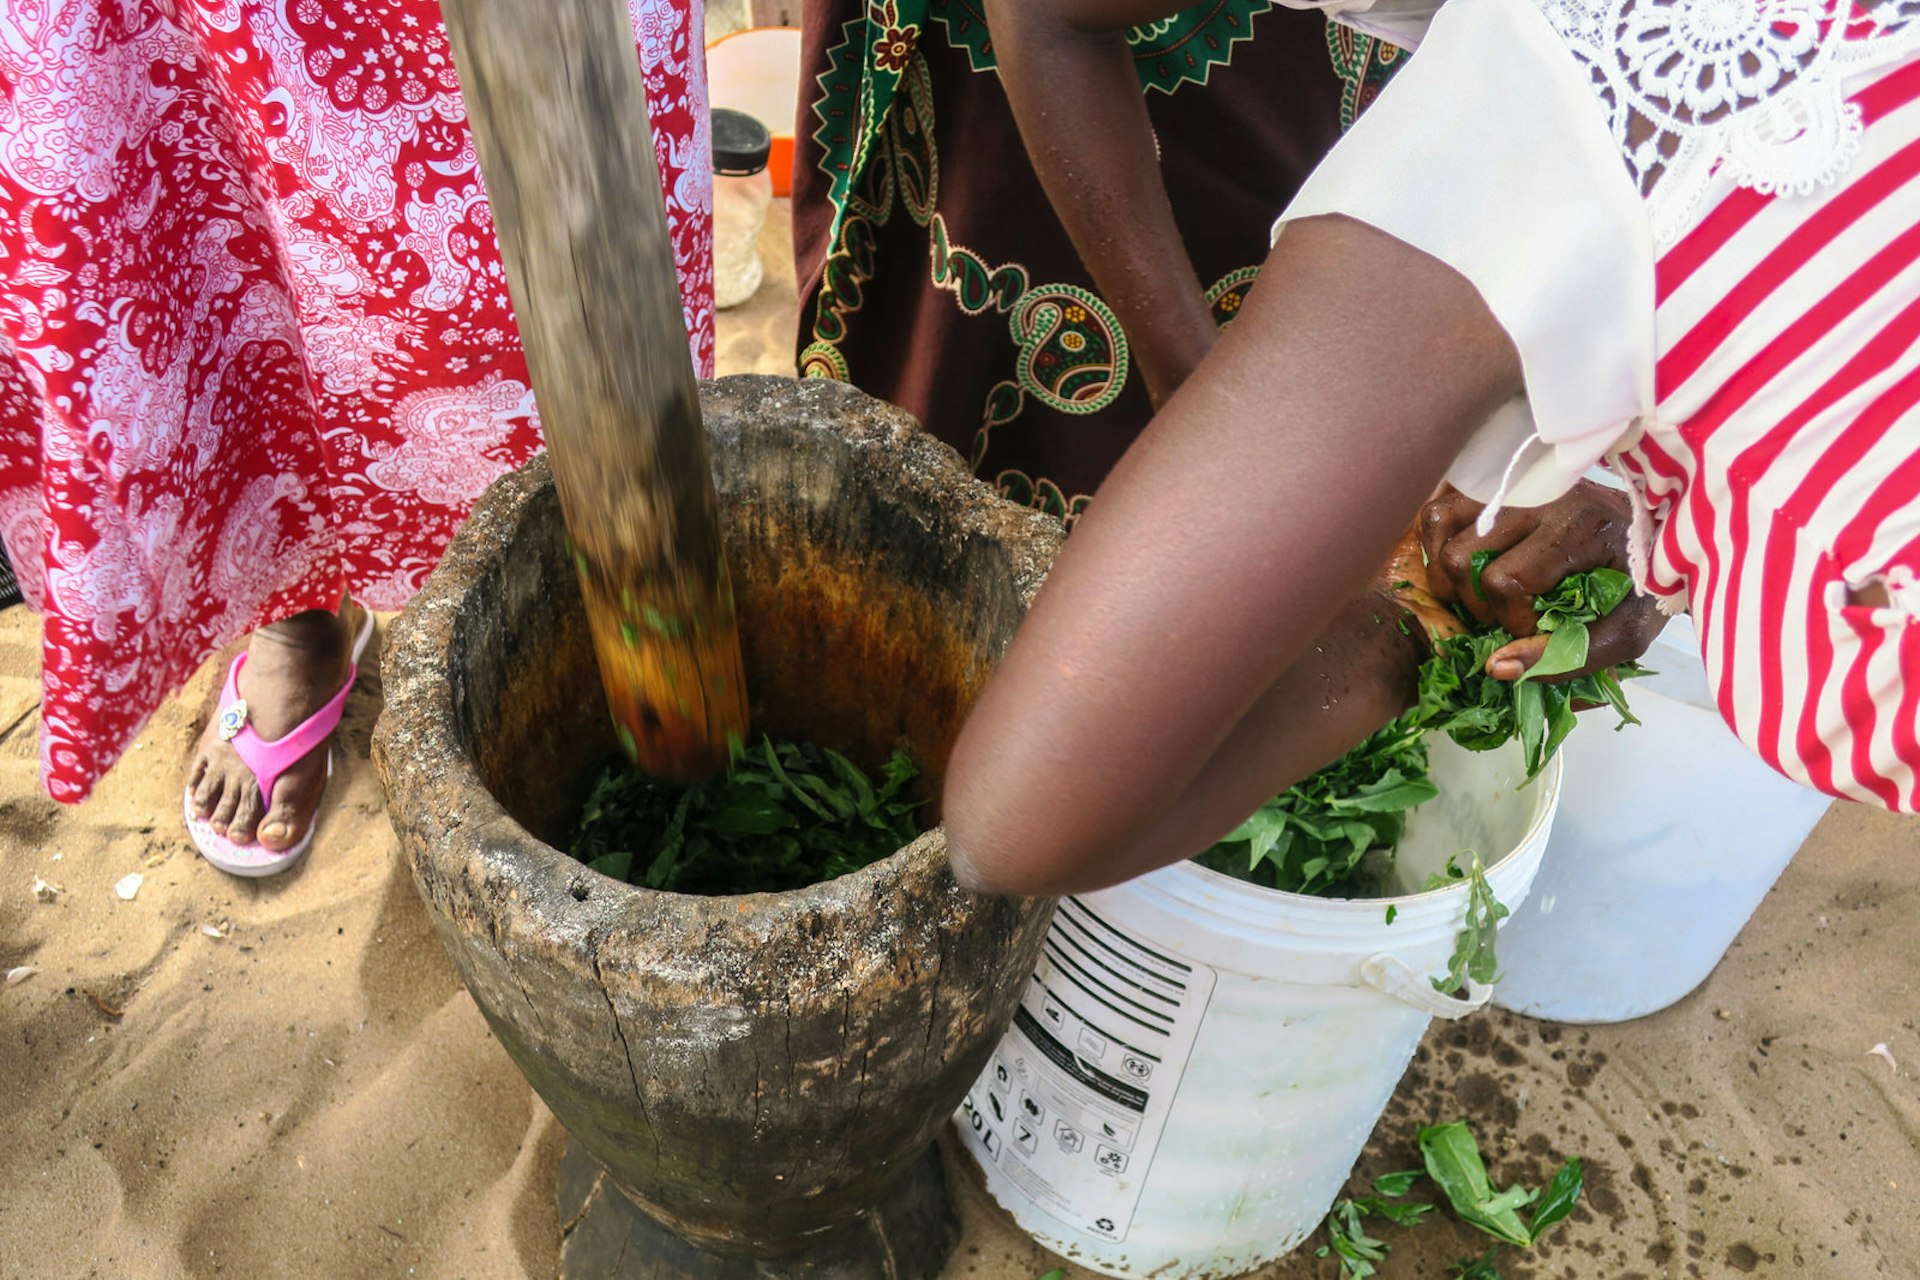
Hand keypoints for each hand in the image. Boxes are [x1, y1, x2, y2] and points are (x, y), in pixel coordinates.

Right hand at [1419, 481, 1664, 681]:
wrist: (1660, 534)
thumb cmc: (1643, 584)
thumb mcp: (1627, 633)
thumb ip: (1569, 656)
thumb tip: (1496, 667)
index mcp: (1580, 529)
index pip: (1507, 580)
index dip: (1510, 622)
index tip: (1536, 632)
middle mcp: (1542, 499)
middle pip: (1464, 558)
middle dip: (1475, 605)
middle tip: (1503, 620)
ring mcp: (1516, 487)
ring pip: (1443, 528)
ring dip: (1447, 576)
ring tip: (1474, 597)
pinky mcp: (1499, 486)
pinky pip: (1441, 510)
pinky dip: (1436, 544)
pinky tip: (1460, 569)